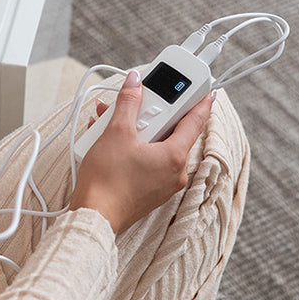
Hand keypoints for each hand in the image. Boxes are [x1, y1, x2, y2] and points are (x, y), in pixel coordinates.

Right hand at [69, 70, 214, 234]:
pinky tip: (110, 138)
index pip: (195, 121)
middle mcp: (175, 172)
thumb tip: (134, 83)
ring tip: (112, 119)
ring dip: (137, 129)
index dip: (200, 101)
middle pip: (171, 131)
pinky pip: (147, 160)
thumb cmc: (107, 180)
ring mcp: (163, 184)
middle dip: (151, 112)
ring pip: (155, 145)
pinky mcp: (148, 191)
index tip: (205, 90)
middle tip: (139, 99)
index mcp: (175, 156)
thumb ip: (128, 103)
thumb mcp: (116, 132)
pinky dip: (133, 146)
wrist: (93, 216)